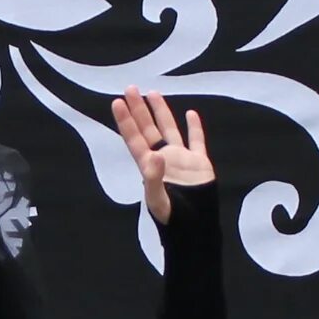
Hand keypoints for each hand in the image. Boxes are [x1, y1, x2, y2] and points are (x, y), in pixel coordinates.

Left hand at [112, 87, 211, 226]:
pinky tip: (190, 113)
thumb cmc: (174, 220)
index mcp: (149, 167)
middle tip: (130, 88)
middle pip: (148, 129)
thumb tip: (155, 155)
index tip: (118, 102)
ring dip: (161, 112)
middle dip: (139, 110)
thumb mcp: (160, 201)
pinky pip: (196, 141)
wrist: (197, 231)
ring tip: (153, 93)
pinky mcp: (200, 164)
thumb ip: (155, 179)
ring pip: (169, 130)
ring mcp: (182, 160)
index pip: (135, 139)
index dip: (126, 121)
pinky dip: (194, 127)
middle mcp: (163, 159)